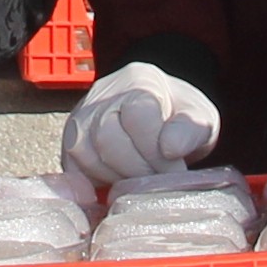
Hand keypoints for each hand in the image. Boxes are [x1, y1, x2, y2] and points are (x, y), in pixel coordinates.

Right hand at [62, 60, 219, 182]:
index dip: (157, 152)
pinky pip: (76, 173)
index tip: (176, 171)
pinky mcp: (69, 145)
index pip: (137, 117)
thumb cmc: (177, 117)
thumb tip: (171, 148)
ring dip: (120, 179)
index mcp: (138, 81)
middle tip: (158, 181)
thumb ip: (190, 129)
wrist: (155, 115)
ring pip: (90, 158)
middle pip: (109, 141)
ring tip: (142, 179)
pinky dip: (99, 185)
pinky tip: (120, 184)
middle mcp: (100, 97)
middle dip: (139, 170)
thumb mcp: (198, 117)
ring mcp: (79, 120)